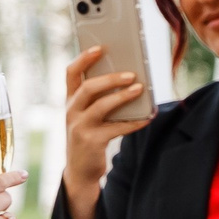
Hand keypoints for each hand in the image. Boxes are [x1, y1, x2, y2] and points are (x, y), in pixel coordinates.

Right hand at [60, 46, 149, 218]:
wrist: (80, 170)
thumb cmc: (90, 136)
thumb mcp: (89, 116)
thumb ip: (100, 100)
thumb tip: (130, 81)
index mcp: (70, 100)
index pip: (71, 73)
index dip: (84, 59)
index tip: (100, 47)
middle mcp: (71, 111)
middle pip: (88, 87)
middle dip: (110, 78)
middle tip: (132, 73)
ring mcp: (80, 126)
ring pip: (101, 106)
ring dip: (122, 96)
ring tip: (140, 89)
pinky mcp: (92, 141)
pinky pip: (116, 128)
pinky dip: (134, 122)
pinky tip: (148, 117)